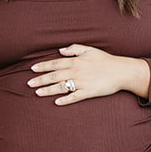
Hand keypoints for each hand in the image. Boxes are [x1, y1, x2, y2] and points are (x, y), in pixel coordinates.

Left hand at [28, 44, 150, 104]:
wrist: (121, 71)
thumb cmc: (105, 60)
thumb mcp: (90, 49)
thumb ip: (74, 49)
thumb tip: (60, 50)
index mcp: (76, 61)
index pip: (55, 63)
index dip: (43, 66)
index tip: (32, 69)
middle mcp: (76, 72)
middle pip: (54, 76)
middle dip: (40, 80)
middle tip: (29, 84)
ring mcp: (82, 83)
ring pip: (61, 87)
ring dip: (48, 90)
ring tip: (37, 93)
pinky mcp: (88, 92)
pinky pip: (74, 97)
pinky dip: (65, 100)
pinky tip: (56, 102)